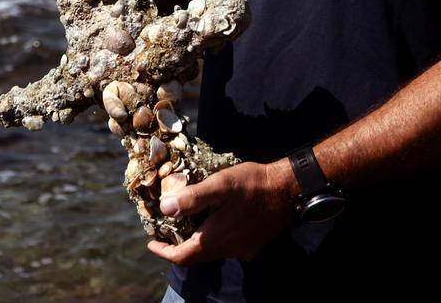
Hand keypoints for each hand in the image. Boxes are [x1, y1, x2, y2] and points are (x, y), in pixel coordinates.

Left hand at [147, 159, 297, 265]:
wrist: (288, 189)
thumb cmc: (252, 184)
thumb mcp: (220, 185)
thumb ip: (192, 198)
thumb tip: (165, 209)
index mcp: (215, 238)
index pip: (182, 256)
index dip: (164, 252)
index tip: (151, 244)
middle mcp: (228, 249)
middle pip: (196, 256)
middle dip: (178, 246)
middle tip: (166, 231)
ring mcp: (242, 249)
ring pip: (212, 251)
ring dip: (196, 241)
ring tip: (187, 223)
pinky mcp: (253, 245)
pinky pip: (227, 247)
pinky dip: (214, 238)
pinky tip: (215, 220)